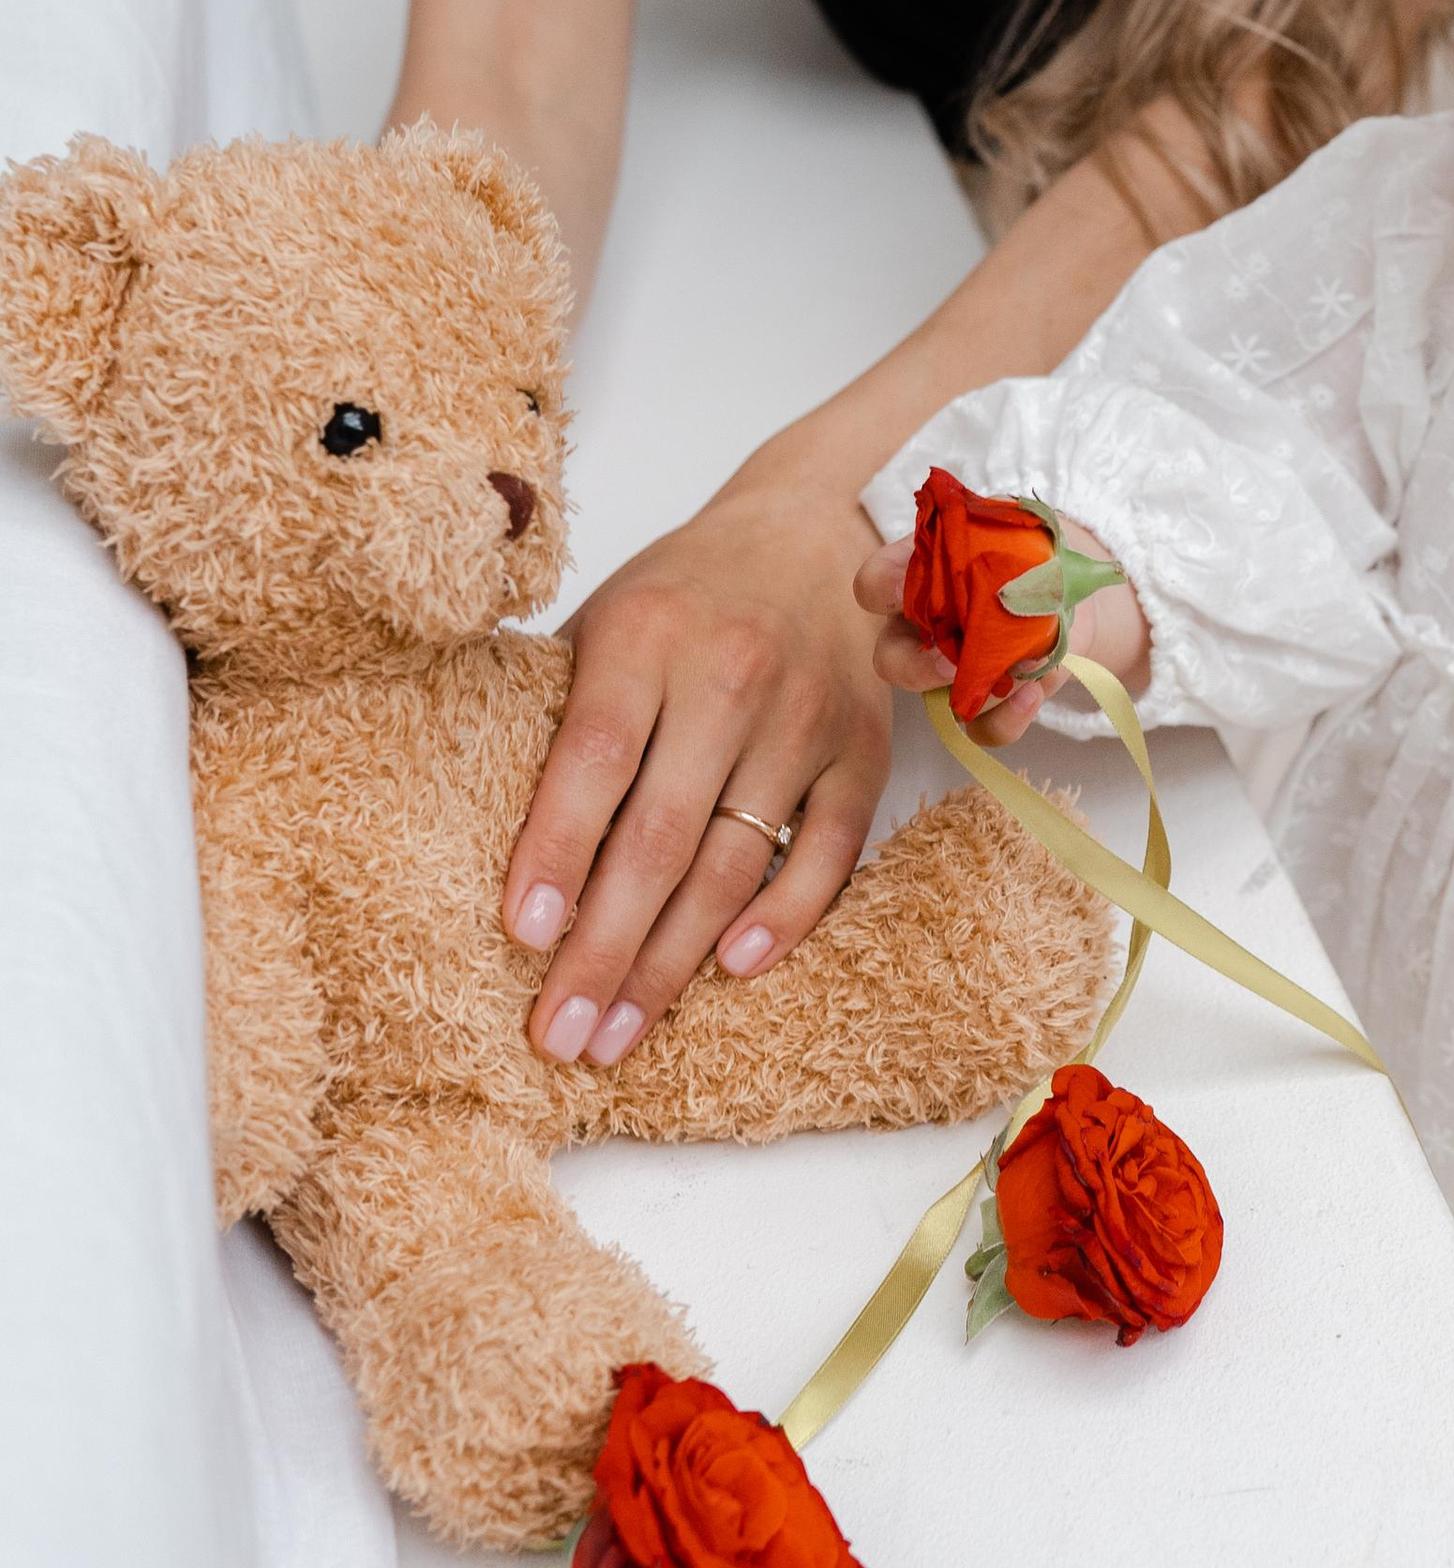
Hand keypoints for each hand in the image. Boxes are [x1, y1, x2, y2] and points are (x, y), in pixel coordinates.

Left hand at [506, 472, 888, 1066]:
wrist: (821, 532)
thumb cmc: (689, 591)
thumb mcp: (608, 615)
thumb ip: (560, 706)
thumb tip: (477, 821)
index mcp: (648, 636)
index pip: (595, 757)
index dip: (556, 850)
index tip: (522, 936)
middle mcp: (731, 679)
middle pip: (659, 836)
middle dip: (604, 949)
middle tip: (559, 1035)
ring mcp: (805, 721)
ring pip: (733, 863)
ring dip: (673, 963)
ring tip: (617, 1034)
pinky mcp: (862, 753)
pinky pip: (828, 853)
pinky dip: (784, 918)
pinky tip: (731, 970)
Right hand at [856, 525, 1146, 750]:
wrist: (1071, 589)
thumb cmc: (1028, 550)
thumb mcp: (1015, 528)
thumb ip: (1001, 540)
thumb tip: (1005, 575)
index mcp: (918, 579)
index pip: (874, 585)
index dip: (882, 589)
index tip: (905, 588)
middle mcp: (923, 631)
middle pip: (890, 662)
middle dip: (916, 668)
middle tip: (952, 664)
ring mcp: (952, 673)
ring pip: (938, 703)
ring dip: (981, 693)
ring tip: (1026, 673)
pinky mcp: (988, 702)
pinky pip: (983, 728)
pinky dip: (1009, 718)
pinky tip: (1035, 691)